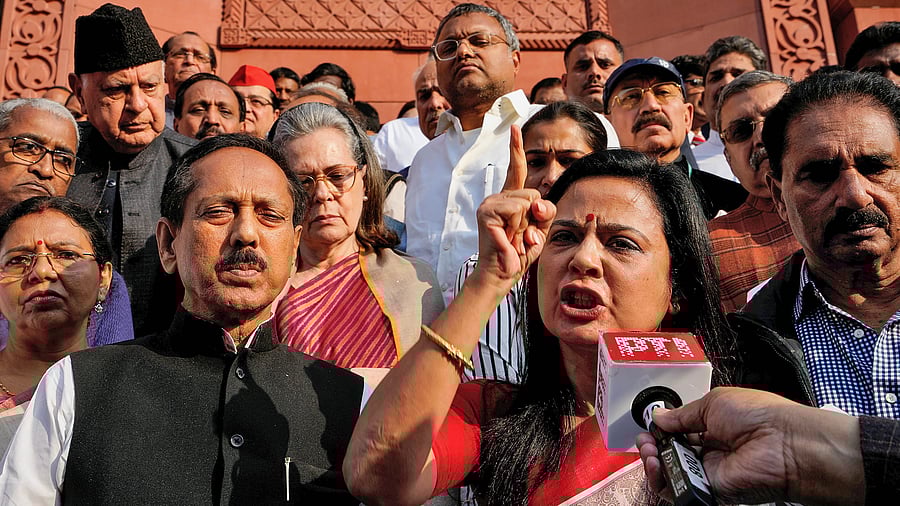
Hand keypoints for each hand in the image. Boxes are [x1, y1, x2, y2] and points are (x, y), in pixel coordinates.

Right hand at [473, 125, 554, 286]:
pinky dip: (518, 226)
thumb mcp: (540, 230)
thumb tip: (537, 201)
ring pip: (527, 200)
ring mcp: (489, 203)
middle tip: (521, 235)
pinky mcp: (487, 212)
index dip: (516, 149)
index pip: (516, 170)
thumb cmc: (518, 253)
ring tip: (514, 237)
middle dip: (536, 216)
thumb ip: (545, 211)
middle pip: (534, 192)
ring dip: (527, 223)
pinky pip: (517, 209)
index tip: (515, 128)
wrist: (501, 274)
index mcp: (509, 200)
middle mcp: (497, 197)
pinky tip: (508, 238)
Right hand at [637, 387, 797, 504]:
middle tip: (645, 441)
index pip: (678, 432)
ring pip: (671, 474)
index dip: (660, 430)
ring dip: (653, 463)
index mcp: (713, 427)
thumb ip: (683, 414)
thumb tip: (659, 416)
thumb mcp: (713, 402)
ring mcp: (710, 472)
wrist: (784, 443)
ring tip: (649, 452)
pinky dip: (664, 480)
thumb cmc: (761, 416)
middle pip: (670, 454)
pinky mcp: (711, 490)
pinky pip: (680, 490)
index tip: (649, 426)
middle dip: (651, 447)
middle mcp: (710, 451)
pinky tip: (658, 465)